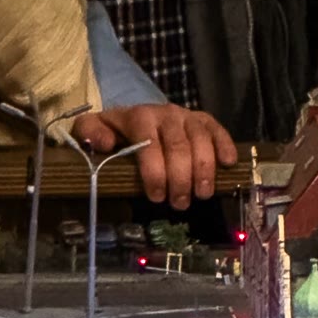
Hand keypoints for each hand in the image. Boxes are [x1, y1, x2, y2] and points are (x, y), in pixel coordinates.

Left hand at [78, 104, 237, 210]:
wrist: (138, 119)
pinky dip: (224, 146)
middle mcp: (166, 114)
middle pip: (179, 147)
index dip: (154, 171)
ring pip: (201, 141)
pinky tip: (227, 165)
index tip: (155, 197)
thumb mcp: (93, 131)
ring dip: (203, 171)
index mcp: (139, 117)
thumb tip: (103, 143)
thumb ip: (89, 133)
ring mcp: (187, 117)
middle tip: (179, 204)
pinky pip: (217, 130)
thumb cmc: (117, 134)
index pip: (149, 142)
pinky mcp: (203, 121)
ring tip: (200, 195)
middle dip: (180, 179)